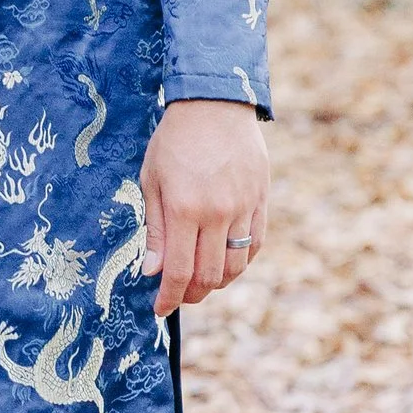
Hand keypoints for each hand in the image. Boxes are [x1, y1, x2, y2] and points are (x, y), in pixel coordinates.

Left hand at [140, 101, 268, 313]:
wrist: (215, 104)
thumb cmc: (174, 141)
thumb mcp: (151, 180)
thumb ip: (154, 229)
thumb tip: (152, 272)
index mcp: (184, 209)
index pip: (179, 271)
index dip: (169, 297)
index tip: (160, 309)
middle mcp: (217, 214)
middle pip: (209, 276)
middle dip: (191, 294)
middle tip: (178, 296)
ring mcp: (243, 209)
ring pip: (236, 266)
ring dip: (217, 283)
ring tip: (201, 282)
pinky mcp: (261, 201)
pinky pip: (255, 245)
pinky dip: (241, 262)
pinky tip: (225, 262)